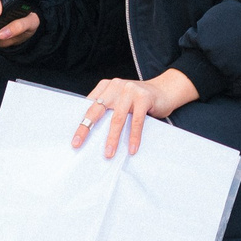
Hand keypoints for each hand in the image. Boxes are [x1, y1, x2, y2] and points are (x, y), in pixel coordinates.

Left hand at [73, 69, 201, 157]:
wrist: (166, 90)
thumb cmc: (139, 100)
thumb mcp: (121, 100)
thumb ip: (109, 108)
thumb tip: (92, 133)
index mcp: (107, 86)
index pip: (89, 105)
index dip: (81, 122)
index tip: (75, 139)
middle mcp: (116, 86)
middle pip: (97, 110)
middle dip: (86, 128)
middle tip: (79, 144)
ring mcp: (130, 90)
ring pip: (117, 118)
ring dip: (112, 138)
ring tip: (109, 153)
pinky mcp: (144, 98)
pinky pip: (136, 121)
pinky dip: (133, 137)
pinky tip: (131, 149)